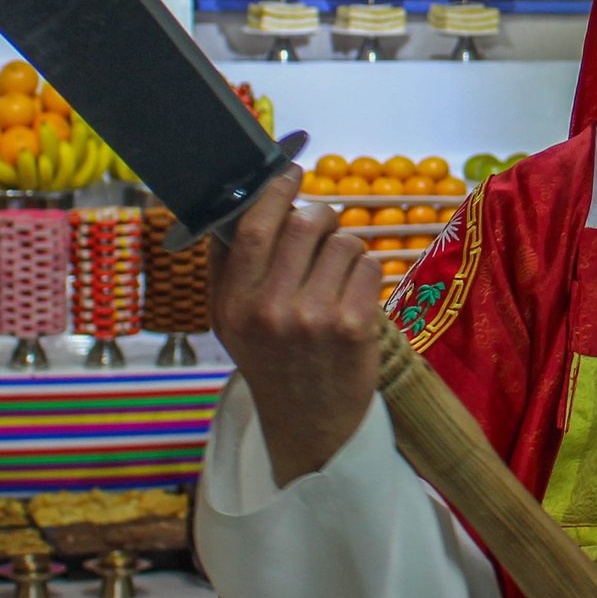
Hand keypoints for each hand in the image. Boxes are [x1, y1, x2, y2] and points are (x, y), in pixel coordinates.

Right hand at [209, 169, 398, 488]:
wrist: (310, 423)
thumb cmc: (272, 362)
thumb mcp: (230, 323)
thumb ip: (228, 267)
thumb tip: (236, 205)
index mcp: (235, 304)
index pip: (254, 229)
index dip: (275, 193)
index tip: (290, 174)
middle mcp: (271, 310)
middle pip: (302, 226)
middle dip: (320, 216)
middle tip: (323, 226)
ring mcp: (315, 318)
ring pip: (342, 243)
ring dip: (346, 250)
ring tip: (338, 277)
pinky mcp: (355, 326)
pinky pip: (369, 266)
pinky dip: (367, 273)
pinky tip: (356, 297)